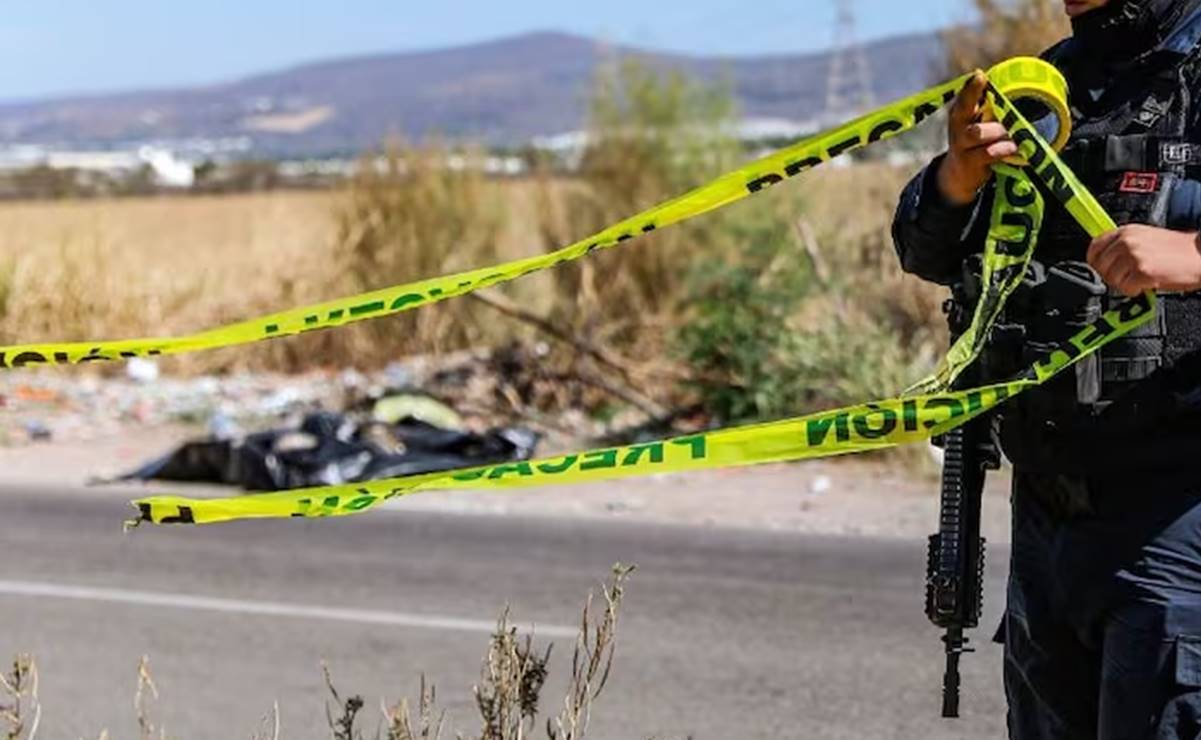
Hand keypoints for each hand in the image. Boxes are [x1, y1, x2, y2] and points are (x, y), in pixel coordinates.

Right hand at [935, 72, 1018, 205]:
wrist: (957, 175)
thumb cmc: (973, 142)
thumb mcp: (975, 124)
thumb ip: (989, 108)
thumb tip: (1018, 84)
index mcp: (960, 114)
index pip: (963, 97)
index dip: (971, 87)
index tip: (980, 75)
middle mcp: (958, 128)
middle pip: (964, 111)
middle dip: (978, 100)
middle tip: (1002, 106)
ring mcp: (962, 146)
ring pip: (978, 132)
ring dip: (997, 131)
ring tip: (1012, 134)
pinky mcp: (971, 162)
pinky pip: (989, 153)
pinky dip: (1004, 149)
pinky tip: (1015, 148)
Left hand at [1086, 225, 1200, 295]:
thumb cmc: (1177, 249)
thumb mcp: (1146, 237)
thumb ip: (1123, 244)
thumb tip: (1103, 258)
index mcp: (1126, 231)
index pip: (1094, 247)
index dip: (1096, 261)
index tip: (1103, 269)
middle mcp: (1127, 241)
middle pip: (1099, 266)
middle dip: (1111, 276)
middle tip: (1127, 277)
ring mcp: (1134, 256)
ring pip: (1111, 279)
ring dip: (1124, 284)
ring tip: (1140, 279)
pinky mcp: (1143, 272)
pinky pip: (1125, 289)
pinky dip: (1134, 291)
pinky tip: (1146, 285)